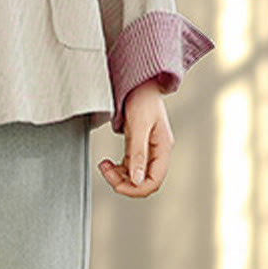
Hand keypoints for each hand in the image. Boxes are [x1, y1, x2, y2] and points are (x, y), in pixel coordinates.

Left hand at [97, 76, 173, 197]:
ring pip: (135, 173)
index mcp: (163, 148)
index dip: (136, 189)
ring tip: (104, 166)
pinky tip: (108, 163)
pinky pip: (130, 163)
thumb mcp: (138, 124)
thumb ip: (138, 152)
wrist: (139, 80)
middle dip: (124, 181)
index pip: (154, 181)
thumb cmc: (142, 97)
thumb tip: (137, 180)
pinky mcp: (138, 142)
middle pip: (144, 180)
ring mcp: (148, 147)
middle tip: (105, 171)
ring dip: (119, 175)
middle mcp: (157, 150)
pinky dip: (119, 167)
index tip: (117, 185)